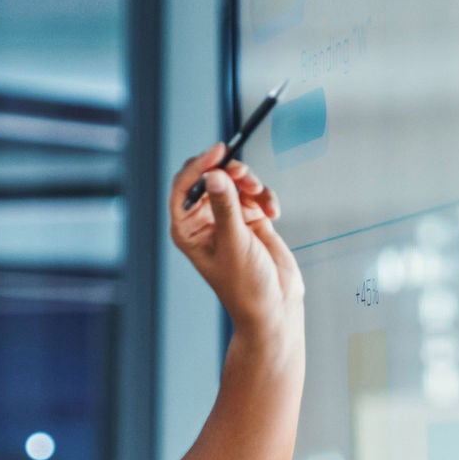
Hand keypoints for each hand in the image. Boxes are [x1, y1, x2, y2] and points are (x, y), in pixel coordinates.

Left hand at [170, 143, 303, 333]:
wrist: (275, 307)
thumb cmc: (246, 286)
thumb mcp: (235, 243)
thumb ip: (226, 206)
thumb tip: (215, 174)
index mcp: (187, 229)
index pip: (183, 187)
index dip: (198, 166)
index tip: (218, 152)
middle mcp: (204, 221)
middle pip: (210, 178)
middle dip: (229, 173)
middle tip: (245, 175)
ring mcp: (228, 219)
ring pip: (235, 182)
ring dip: (251, 184)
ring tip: (262, 198)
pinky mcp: (250, 219)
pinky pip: (255, 194)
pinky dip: (265, 198)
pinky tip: (273, 213)